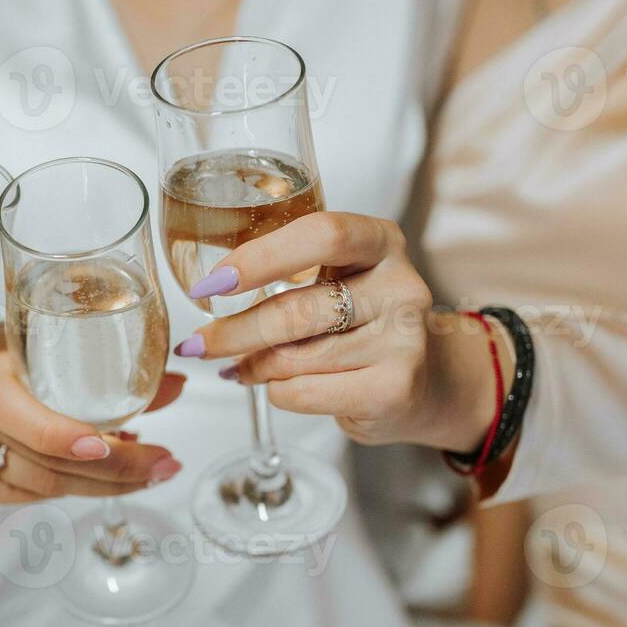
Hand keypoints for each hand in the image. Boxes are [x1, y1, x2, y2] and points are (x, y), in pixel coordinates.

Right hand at [0, 351, 186, 502]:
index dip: (62, 436)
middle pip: (44, 465)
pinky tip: (108, 479)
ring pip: (42, 488)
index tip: (111, 443)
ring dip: (104, 485)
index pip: (18, 417)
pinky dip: (73, 490)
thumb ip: (107, 367)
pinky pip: (26, 498)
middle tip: (165, 463)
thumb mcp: (46, 342)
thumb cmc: (5, 345)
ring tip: (151, 472)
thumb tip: (177, 385)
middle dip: (115, 470)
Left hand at [174, 212, 508, 451]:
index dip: (260, 257)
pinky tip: (274, 387)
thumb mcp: (338, 277)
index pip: (322, 234)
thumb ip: (289, 270)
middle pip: (297, 308)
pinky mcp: (395, 388)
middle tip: (199, 344)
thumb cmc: (365, 323)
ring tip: (239, 367)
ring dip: (253, 366)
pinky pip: (305, 391)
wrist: (427, 380)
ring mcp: (403, 339)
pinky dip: (277, 392)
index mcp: (380, 241)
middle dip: (234, 331)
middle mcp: (400, 285)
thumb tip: (209, 289)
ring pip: (294, 357)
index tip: (213, 282)